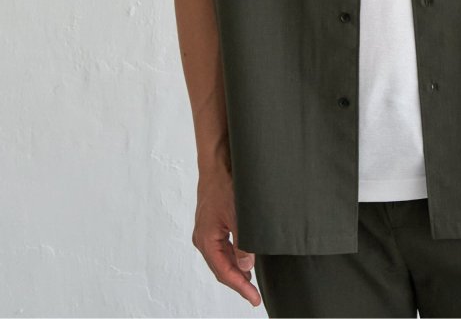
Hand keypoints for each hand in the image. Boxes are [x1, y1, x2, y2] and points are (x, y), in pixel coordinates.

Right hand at [192, 171, 261, 307]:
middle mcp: (203, 239)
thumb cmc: (224, 186)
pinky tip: (243, 260)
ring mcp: (206, 232)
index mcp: (206, 240)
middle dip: (238, 282)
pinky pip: (221, 248)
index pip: (224, 272)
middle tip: (254, 295)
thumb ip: (243, 244)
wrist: (217, 164)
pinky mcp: (211, 225)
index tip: (254, 298)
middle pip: (221, 268)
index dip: (240, 287)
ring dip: (235, 270)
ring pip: (221, 259)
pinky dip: (232, 257)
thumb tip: (246, 267)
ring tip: (250, 282)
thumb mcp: (238, 216)